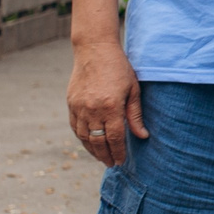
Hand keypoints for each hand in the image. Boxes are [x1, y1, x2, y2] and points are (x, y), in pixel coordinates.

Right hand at [67, 41, 148, 166]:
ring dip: (92, 150)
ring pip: (84, 136)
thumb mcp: (133, 90)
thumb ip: (135, 115)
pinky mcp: (71, 103)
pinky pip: (75, 126)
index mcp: (111, 106)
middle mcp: (92, 109)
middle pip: (98, 141)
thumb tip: (142, 136)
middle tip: (111, 164)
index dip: (118, 152)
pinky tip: (89, 143)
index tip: (121, 161)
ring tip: (101, 157)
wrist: (94, 50)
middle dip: (105, 155)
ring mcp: (79, 107)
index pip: (114, 138)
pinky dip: (81, 137)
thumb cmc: (118, 68)